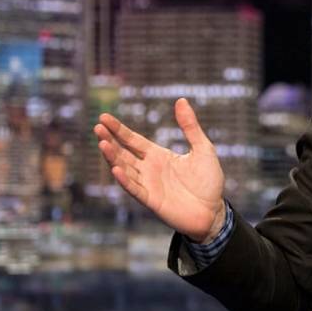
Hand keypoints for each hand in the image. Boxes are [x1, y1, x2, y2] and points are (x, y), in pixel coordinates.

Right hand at [94, 98, 226, 242]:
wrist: (214, 210)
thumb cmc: (209, 181)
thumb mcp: (203, 148)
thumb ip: (190, 126)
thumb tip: (181, 100)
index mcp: (158, 156)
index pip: (133, 140)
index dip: (118, 129)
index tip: (103, 117)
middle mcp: (148, 169)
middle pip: (123, 152)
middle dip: (110, 140)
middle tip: (97, 127)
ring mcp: (148, 185)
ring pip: (125, 169)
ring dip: (113, 157)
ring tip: (102, 143)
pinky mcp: (152, 200)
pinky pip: (135, 189)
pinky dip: (125, 180)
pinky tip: (116, 169)